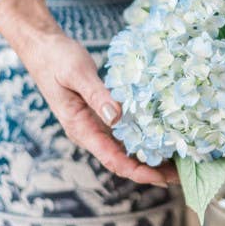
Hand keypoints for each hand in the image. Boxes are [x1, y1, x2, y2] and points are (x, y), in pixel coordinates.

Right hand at [11, 15, 174, 185]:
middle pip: (123, 161)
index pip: (111, 159)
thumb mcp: (76, 73)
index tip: (160, 177)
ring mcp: (96, 125)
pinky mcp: (102, 115)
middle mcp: (89, 132)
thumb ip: (96, 95)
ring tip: (180, 162)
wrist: (43, 48)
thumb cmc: (57, 59)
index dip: (137, 171)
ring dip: (151, 158)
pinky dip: (145, 139)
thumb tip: (116, 117)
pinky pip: (126, 134)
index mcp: (80, 128)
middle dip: (151, 171)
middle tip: (181, 176)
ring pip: (126, 150)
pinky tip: (164, 138)